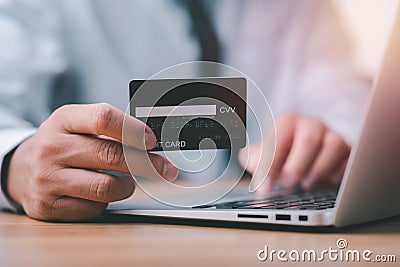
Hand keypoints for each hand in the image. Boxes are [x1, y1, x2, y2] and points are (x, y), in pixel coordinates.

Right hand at [7, 103, 177, 220]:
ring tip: (126, 182)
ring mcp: (47, 178)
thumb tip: (149, 142)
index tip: (151, 141)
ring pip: (105, 187)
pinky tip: (98, 193)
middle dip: (145, 163)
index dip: (133, 130)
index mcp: (63, 120)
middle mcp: (52, 148)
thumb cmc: (61, 143)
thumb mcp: (77, 124)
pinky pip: (92, 208)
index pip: (103, 118)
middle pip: (109, 155)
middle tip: (162, 168)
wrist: (22, 168)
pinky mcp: (47, 205)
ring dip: (126, 186)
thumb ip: (109, 128)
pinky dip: (104, 202)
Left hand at [239, 112, 349, 191]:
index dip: (269, 163)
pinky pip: (349, 158)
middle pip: (308, 140)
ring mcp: (332, 134)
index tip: (264, 186)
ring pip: (334, 146)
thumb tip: (251, 162)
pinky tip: (325, 180)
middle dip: (297, 166)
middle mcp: (311, 124)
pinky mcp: (349, 148)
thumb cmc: (284, 150)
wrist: (306, 147)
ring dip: (319, 170)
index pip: (277, 139)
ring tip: (306, 183)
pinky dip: (338, 172)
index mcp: (287, 122)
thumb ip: (253, 157)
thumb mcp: (264, 152)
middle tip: (287, 183)